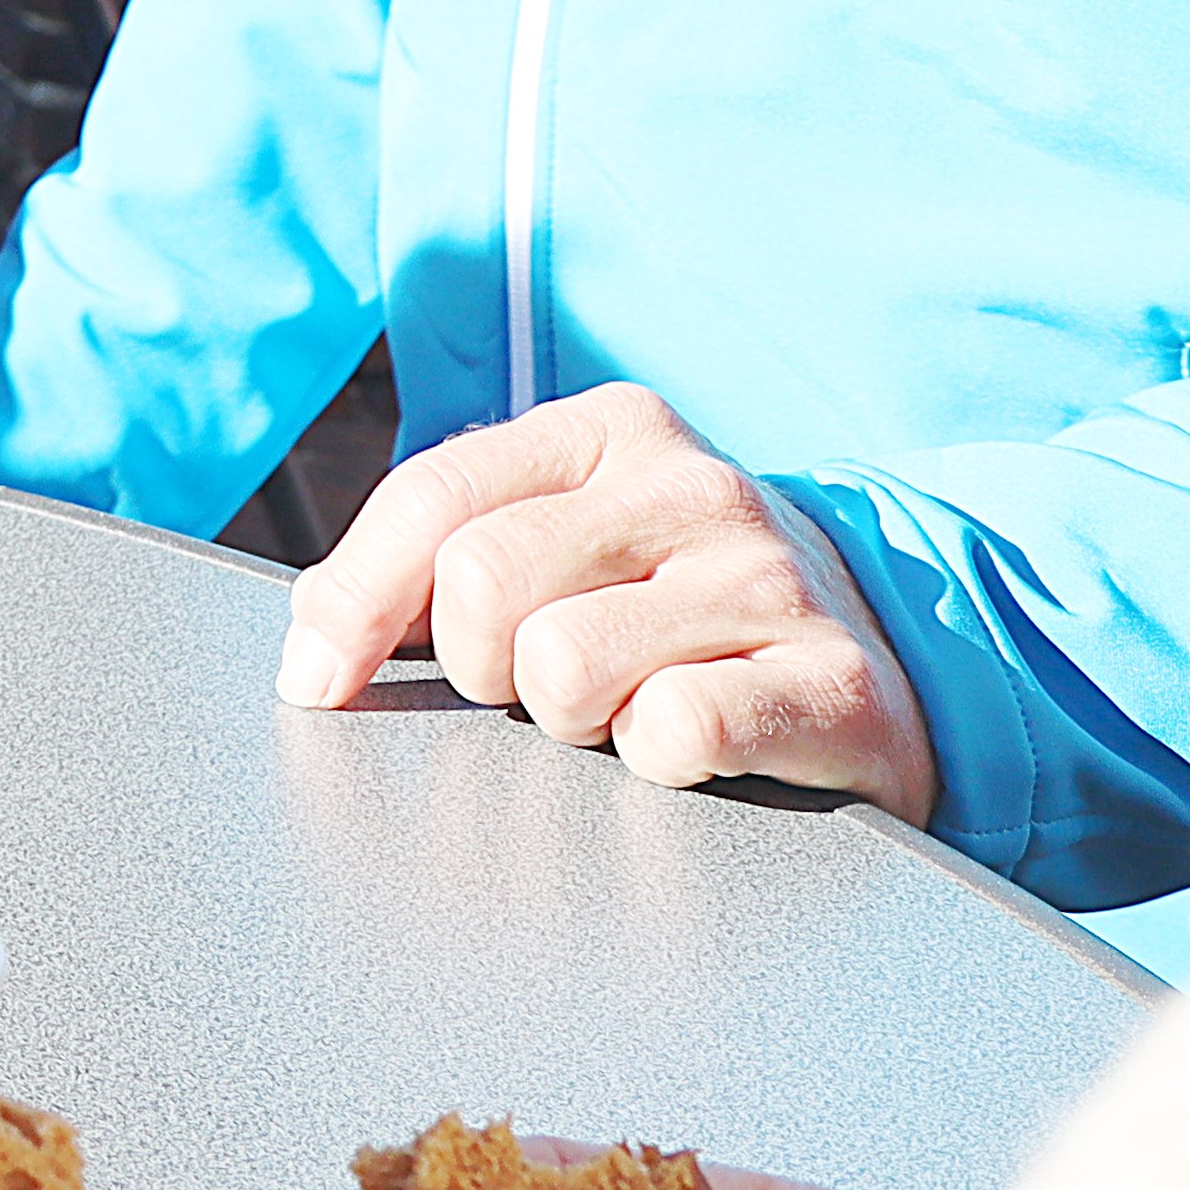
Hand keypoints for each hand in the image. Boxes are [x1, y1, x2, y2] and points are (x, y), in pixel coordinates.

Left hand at [276, 383, 938, 821]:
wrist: (878, 662)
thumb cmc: (671, 609)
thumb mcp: (559, 545)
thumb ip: (432, 563)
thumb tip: (312, 642)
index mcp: (611, 431)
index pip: (433, 497)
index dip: (351, 600)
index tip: (316, 679)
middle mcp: (696, 486)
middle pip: (481, 585)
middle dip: (477, 666)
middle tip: (530, 689)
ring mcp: (772, 579)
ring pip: (563, 668)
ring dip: (564, 723)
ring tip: (619, 712)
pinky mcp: (835, 683)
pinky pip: (676, 731)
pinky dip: (656, 758)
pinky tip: (686, 744)